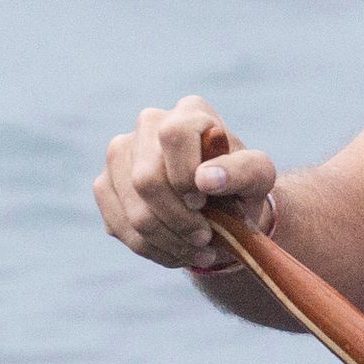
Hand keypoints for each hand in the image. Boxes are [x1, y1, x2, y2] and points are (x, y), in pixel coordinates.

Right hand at [94, 96, 278, 273]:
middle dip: (178, 220)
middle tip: (204, 238)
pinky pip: (119, 226)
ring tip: (196, 252)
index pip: (173, 136)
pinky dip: (151, 249)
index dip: (185, 176)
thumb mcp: (258, 177)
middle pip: (146, 179)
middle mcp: (148, 124)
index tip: (204, 202)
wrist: (219, 206)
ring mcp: (120, 154)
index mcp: (188, 112)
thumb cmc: (239, 185)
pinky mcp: (105, 186)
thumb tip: (205, 179)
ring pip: (132, 210)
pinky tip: (175, 251)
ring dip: (168, 241)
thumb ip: (241, 171)